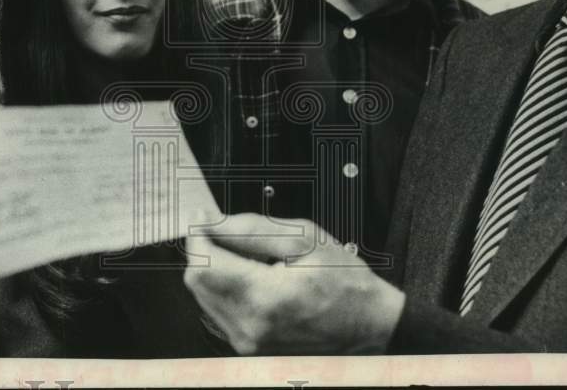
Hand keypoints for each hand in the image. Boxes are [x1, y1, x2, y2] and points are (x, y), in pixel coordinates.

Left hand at [183, 213, 404, 354]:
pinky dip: (227, 289)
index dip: (199, 235)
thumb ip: (248, 228)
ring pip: (204, 297)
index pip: (203, 264)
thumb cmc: (344, 282)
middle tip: (231, 234)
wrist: (368, 324)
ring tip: (251, 259)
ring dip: (216, 270)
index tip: (207, 218)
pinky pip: (219, 311)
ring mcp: (247, 343)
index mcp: (265, 298)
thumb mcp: (303, 238)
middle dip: (207, 251)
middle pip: (197, 282)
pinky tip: (254, 279)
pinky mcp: (248, 348)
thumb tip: (209, 220)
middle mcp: (250, 328)